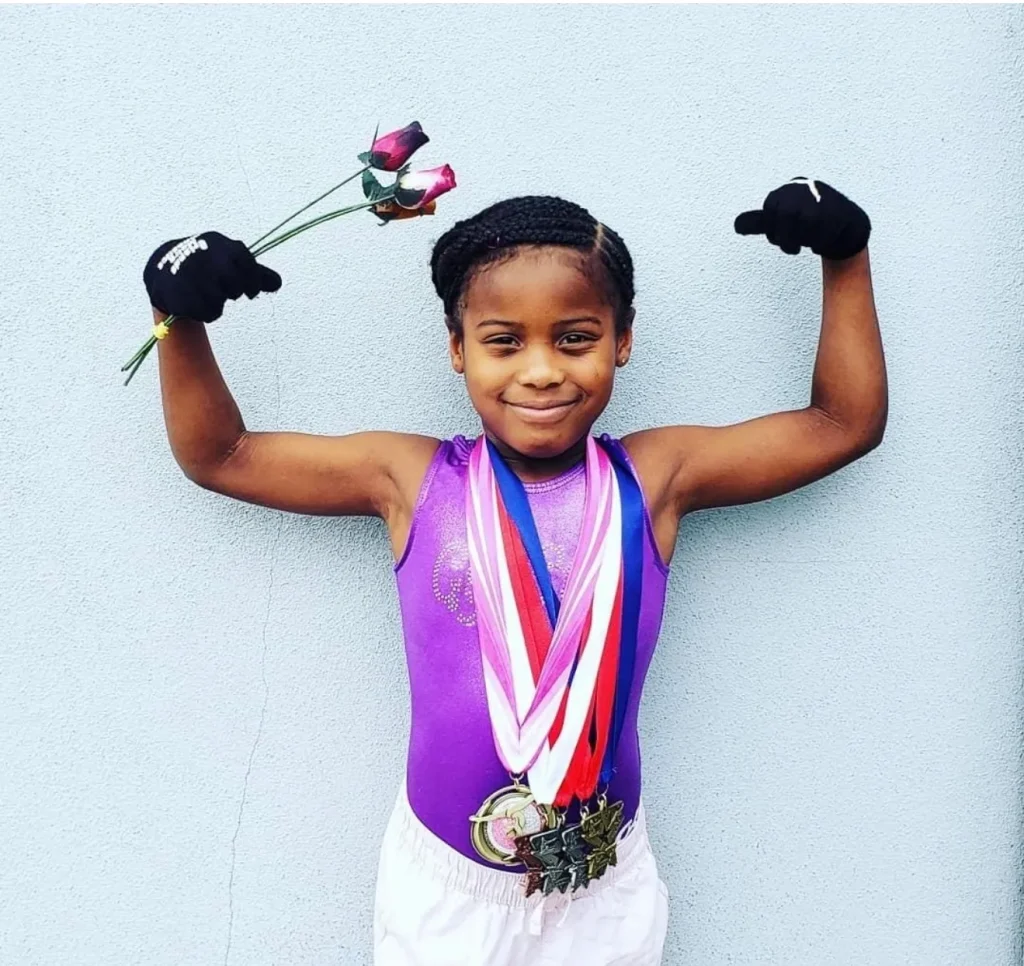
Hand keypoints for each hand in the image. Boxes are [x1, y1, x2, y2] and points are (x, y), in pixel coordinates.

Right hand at [143, 231, 281, 322]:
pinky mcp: (177, 292)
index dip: (253, 281)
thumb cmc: (208, 265)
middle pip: (233, 283)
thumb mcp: (231, 262)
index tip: (251, 292)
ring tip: (210, 295)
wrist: (166, 267)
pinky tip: (198, 303)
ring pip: (217, 300)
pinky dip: (206, 313)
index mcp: (220, 245)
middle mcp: (203, 256)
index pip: (245, 261)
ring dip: (217, 303)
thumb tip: (277, 283)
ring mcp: (188, 273)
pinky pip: (203, 311)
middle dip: (234, 291)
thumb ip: (255, 273)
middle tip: (228, 291)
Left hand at [734, 178, 870, 259]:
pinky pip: (824, 232)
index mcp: (788, 190)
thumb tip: (736, 225)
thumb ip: (759, 222)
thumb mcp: (782, 221)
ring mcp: (825, 198)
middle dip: (786, 238)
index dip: (773, 230)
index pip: (770, 209)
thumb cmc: (809, 222)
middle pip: (787, 215)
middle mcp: (805, 188)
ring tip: (808, 243)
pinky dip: (820, 243)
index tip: (780, 236)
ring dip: (805, 240)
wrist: (847, 225)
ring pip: (806, 222)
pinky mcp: (841, 211)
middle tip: (793, 248)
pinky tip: (823, 242)